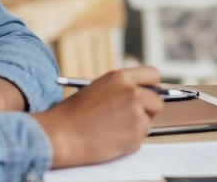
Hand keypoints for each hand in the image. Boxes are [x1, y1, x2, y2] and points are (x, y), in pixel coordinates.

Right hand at [30, 66, 164, 168]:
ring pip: (148, 123)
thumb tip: (142, 94)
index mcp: (121, 78)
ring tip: (111, 130)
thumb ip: (121, 89)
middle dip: (148, 110)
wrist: (59, 136)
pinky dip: (129, 142)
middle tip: (131, 118)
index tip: (149, 94)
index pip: (153, 75)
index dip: (152, 87)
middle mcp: (133, 93)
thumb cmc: (72, 115)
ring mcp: (136, 114)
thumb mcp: (98, 89)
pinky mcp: (136, 135)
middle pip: (157, 101)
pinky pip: (139, 139)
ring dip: (135, 128)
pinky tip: (109, 140)